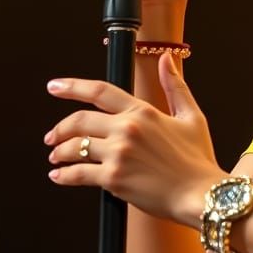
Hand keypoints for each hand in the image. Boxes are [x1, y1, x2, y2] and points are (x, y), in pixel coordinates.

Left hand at [44, 52, 224, 225]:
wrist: (200, 194)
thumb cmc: (197, 159)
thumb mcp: (191, 116)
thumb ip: (175, 86)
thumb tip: (166, 59)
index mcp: (143, 112)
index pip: (99, 92)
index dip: (72, 87)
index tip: (55, 86)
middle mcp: (127, 129)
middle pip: (79, 121)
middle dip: (59, 128)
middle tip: (52, 136)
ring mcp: (118, 154)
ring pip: (74, 147)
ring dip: (59, 152)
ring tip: (56, 157)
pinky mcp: (113, 179)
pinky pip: (77, 174)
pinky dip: (63, 175)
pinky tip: (59, 176)